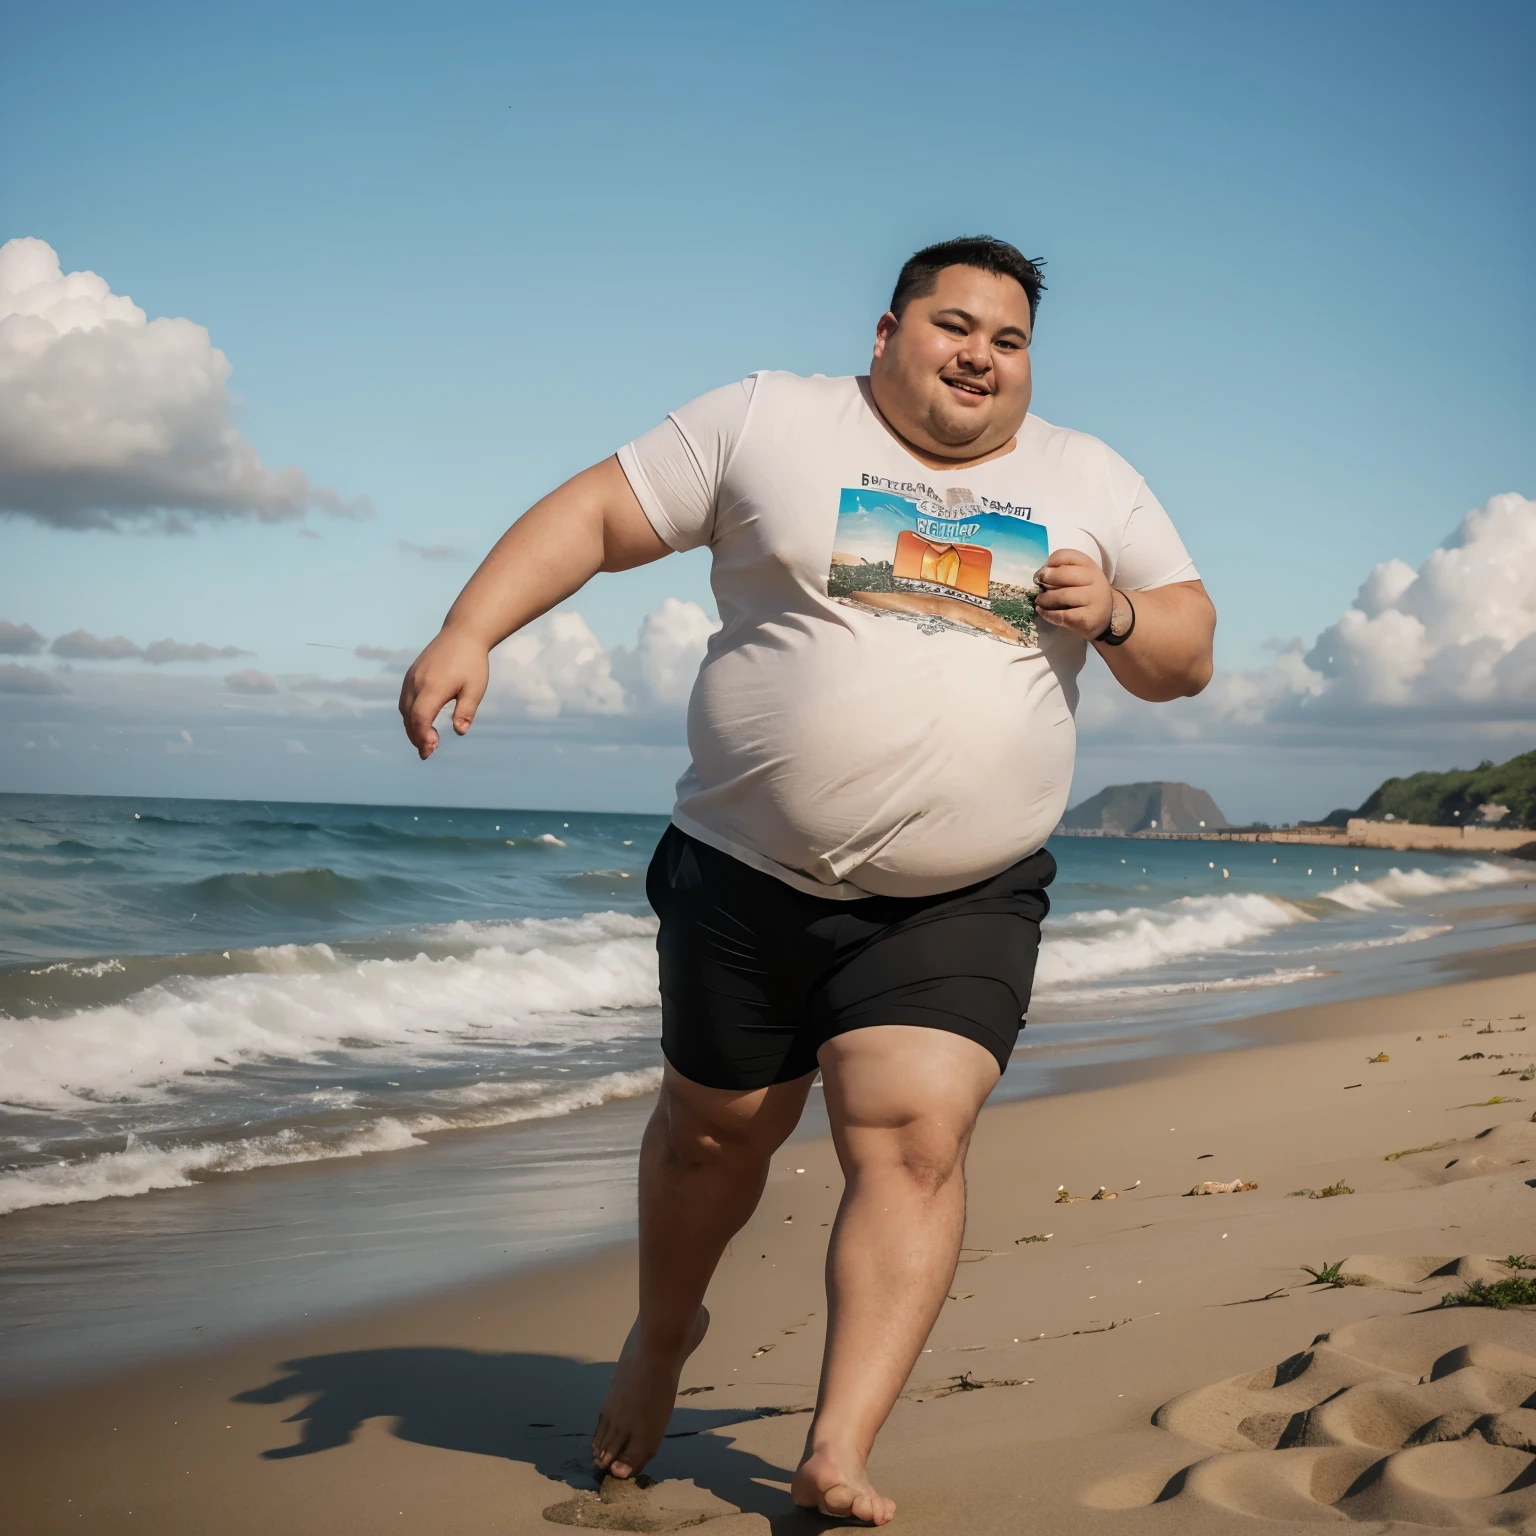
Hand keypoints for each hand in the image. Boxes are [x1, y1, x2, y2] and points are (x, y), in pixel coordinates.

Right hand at [399, 627, 489, 759]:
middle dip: (416, 737)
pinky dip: (409, 715)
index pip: (421, 717)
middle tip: (428, 753)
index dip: (423, 736)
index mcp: (433, 687)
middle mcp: (417, 682)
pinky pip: (405, 700)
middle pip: (409, 717)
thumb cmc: (472, 662)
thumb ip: (466, 710)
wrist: (462, 634)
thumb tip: (459, 731)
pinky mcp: (411, 675)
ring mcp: (411, 678)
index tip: (432, 749)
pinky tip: (420, 723)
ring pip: (404, 709)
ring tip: (424, 742)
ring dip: (411, 728)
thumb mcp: (475, 688)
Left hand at [1034, 548, 1113, 638]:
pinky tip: (1042, 611)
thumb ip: (1062, 570)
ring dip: (1044, 599)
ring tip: (1039, 600)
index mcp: (1089, 565)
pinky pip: (1062, 616)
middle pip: (1063, 574)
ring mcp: (1093, 599)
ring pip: (1061, 596)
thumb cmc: (1085, 592)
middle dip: (1045, 579)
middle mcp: (1094, 579)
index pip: (1066, 556)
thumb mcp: (1079, 575)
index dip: (1050, 562)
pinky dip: (1048, 614)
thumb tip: (1040, 576)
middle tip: (1038, 584)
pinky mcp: (1088, 619)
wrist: (1106, 615)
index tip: (1044, 571)